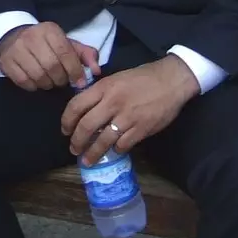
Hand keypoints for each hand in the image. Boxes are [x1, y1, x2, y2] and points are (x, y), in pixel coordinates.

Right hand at [0, 22, 100, 91]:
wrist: (13, 36)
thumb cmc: (45, 43)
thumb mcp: (66, 43)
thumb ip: (85, 55)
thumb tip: (97, 71)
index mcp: (50, 31)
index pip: (65, 53)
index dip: (75, 71)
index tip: (79, 82)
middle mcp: (32, 37)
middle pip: (52, 67)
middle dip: (61, 79)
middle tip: (62, 81)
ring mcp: (17, 50)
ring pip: (38, 76)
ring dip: (47, 84)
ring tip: (49, 81)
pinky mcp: (6, 62)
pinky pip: (23, 82)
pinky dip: (33, 86)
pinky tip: (36, 82)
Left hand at [61, 56, 199, 164]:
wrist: (172, 80)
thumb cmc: (143, 78)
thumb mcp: (116, 78)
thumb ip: (101, 93)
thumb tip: (86, 109)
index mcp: (104, 87)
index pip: (76, 106)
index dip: (66, 121)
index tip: (65, 130)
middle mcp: (112, 103)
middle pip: (86, 126)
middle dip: (76, 141)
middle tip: (74, 149)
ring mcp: (127, 117)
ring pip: (103, 141)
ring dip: (92, 153)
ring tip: (87, 160)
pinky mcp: (141, 129)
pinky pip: (123, 145)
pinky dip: (116, 150)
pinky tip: (114, 151)